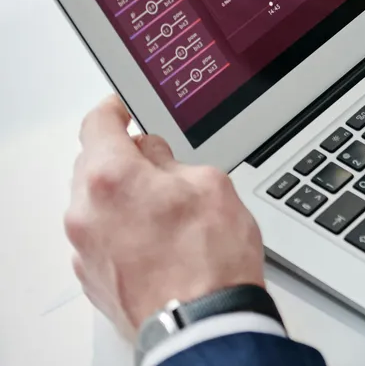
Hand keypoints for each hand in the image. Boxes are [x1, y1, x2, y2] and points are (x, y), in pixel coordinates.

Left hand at [65, 96, 266, 336]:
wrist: (204, 323)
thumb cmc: (210, 260)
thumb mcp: (211, 183)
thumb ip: (174, 159)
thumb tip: (158, 157)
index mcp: (111, 177)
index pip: (97, 123)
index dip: (115, 110)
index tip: (124, 108)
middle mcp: (86, 212)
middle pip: (94, 165)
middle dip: (126, 159)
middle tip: (165, 165)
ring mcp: (85, 249)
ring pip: (97, 204)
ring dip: (125, 198)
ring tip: (170, 212)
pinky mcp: (92, 277)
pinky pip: (102, 238)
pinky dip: (124, 231)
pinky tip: (161, 241)